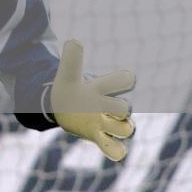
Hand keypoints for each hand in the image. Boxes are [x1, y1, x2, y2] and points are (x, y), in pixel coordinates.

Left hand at [49, 39, 134, 161]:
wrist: (64, 106)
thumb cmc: (70, 88)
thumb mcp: (67, 74)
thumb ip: (71, 59)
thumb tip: (74, 41)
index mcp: (104, 87)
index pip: (124, 80)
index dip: (125, 80)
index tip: (126, 79)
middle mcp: (110, 105)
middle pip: (126, 108)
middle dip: (119, 108)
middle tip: (102, 106)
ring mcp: (107, 123)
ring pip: (127, 129)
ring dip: (118, 128)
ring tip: (102, 124)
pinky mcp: (99, 137)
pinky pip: (116, 149)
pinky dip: (116, 150)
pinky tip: (113, 150)